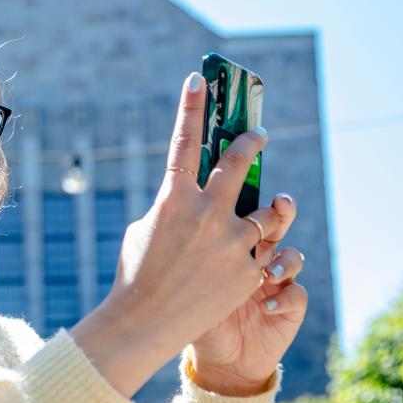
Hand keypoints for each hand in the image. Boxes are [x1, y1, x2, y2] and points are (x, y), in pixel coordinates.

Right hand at [74, 72, 279, 398]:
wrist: (145, 324)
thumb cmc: (135, 275)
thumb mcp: (145, 230)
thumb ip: (172, 208)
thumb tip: (192, 198)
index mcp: (173, 199)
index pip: (185, 141)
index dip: (192, 106)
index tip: (200, 79)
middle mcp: (207, 214)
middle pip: (239, 163)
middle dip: (251, 143)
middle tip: (258, 134)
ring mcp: (232, 243)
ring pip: (266, 213)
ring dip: (267, 212)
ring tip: (265, 215)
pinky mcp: (248, 272)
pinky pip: (261, 254)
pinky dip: (251, 259)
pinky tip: (235, 273)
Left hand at [189, 193, 308, 395]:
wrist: (212, 359)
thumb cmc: (189, 311)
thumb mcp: (178, 272)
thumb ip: (177, 242)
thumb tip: (164, 204)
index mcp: (229, 240)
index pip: (241, 207)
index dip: (248, 191)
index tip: (243, 179)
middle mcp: (256, 256)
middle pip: (276, 222)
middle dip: (282, 209)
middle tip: (279, 204)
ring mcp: (275, 281)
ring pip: (292, 256)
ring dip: (284, 258)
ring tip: (267, 270)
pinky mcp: (288, 308)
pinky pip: (296, 294)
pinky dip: (283, 298)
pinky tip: (265, 306)